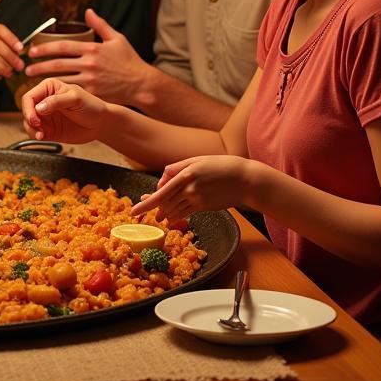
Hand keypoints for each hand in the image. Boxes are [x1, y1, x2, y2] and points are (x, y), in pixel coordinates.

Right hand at [20, 77, 108, 143]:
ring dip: (31, 130)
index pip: (29, 97)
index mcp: (48, 87)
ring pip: (28, 123)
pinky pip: (34, 133)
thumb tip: (39, 107)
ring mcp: (45, 116)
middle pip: (26, 110)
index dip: (28, 108)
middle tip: (38, 128)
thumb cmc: (91, 106)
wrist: (101, 123)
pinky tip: (43, 137)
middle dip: (29, 120)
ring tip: (41, 135)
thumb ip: (57, 101)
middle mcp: (44, 100)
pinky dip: (35, 136)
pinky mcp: (48, 129)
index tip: (35, 119)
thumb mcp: (76, 99)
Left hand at [24, 9, 148, 104]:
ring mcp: (91, 80)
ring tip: (31, 79)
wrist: (142, 84)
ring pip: (61, 79)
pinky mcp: (93, 93)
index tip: (32, 50)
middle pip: (57, 64)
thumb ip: (100, 25)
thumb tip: (88, 11)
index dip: (44, 48)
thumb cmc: (129, 61)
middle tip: (26, 66)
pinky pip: (72, 91)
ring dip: (44, 79)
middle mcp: (90, 64)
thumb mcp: (117, 39)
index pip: (62, 46)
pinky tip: (48, 91)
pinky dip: (58, 91)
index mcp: (93, 48)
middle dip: (39, 65)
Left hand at [131, 155, 254, 221]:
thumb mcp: (196, 160)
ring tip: (156, 217)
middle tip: (137, 213)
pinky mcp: (204, 206)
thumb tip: (161, 182)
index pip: (161, 192)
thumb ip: (175, 169)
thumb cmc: (219, 166)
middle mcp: (190, 188)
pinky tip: (169, 220)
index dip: (147, 202)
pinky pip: (185, 214)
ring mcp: (197, 199)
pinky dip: (175, 217)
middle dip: (150, 208)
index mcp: (186, 173)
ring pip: (174, 209)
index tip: (136, 209)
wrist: (244, 179)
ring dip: (163, 214)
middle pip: (164, 202)